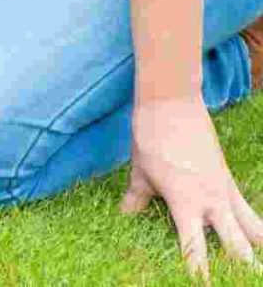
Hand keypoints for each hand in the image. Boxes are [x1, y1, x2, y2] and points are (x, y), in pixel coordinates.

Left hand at [123, 97, 262, 277]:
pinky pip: (246, 206)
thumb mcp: (139, 173)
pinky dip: (254, 223)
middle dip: (244, 264)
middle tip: (250, 279)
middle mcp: (211, 200)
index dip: (198, 271)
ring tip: (261, 268)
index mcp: (185, 203)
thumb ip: (137, 198)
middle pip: (236, 242)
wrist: (171, 105)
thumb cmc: (151, 138)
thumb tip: (125, 215)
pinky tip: (260, 235)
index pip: (193, 247)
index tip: (202, 286)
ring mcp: (224, 189)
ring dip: (257, 244)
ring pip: (250, 225)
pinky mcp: (228, 178)